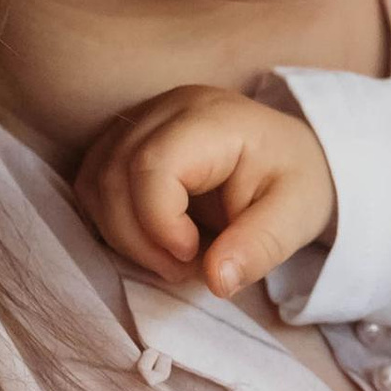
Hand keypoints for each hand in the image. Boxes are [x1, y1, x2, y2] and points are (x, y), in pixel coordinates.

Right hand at [72, 83, 335, 297]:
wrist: (291, 155)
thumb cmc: (295, 182)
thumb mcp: (296, 218)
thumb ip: (258, 248)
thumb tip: (216, 281)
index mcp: (213, 120)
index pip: (152, 166)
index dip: (159, 222)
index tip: (194, 255)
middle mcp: (167, 109)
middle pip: (113, 176)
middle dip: (138, 239)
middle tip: (185, 267)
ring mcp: (141, 119)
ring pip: (95, 182)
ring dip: (122, 233)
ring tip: (172, 254)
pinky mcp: (126, 138)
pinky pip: (94, 182)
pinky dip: (114, 221)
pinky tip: (153, 236)